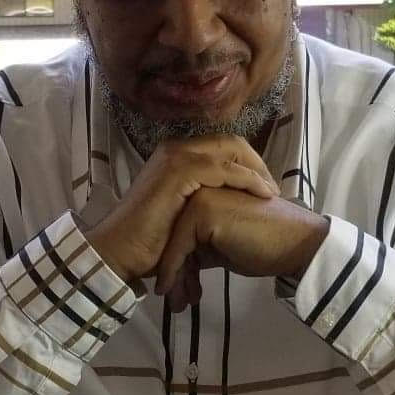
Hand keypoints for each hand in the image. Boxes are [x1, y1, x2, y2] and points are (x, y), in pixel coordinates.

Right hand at [81, 136, 279, 286]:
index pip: (222, 147)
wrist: (121, 251)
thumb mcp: (182, 213)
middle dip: (256, 163)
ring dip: (256, 170)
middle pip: (230, 142)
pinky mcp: (179, 171)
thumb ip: (202, 200)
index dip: (247, 163)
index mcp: (174, 156)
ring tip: (272, 193)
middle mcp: (174, 149)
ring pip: (231, 150)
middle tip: (273, 189)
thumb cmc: (149, 241)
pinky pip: (225, 168)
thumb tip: (230, 204)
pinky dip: (247, 179)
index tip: (265, 188)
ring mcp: (175, 157)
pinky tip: (262, 194)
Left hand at [153, 188, 330, 312]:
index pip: (180, 230)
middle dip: (174, 271)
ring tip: (178, 303)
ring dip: (173, 276)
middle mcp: (201, 188)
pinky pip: (178, 246)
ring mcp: (200, 196)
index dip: (177, 262)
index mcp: (208, 192)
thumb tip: (180, 266)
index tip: (174, 290)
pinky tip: (170, 290)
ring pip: (172, 242)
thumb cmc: (267, 247)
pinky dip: (172, 271)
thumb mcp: (225, 247)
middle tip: (176, 301)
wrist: (297, 245)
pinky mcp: (203, 210)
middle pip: (174, 235)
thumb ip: (202, 248)